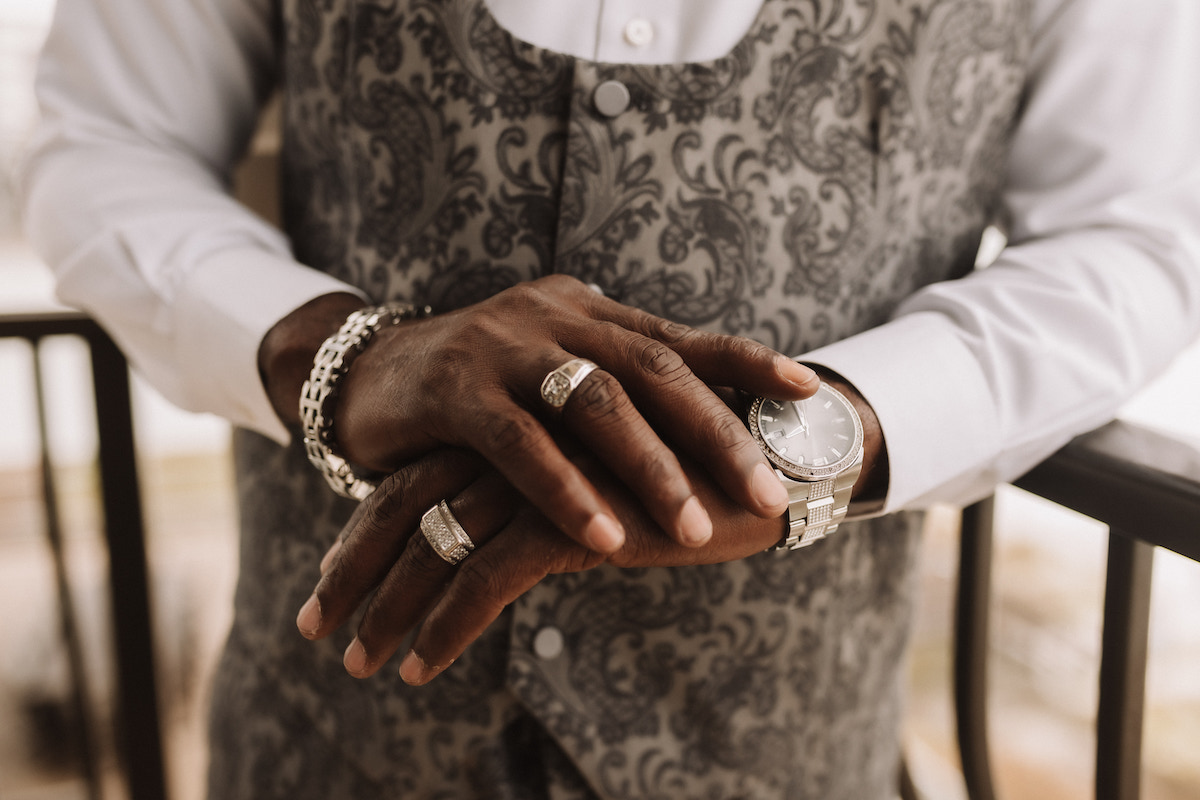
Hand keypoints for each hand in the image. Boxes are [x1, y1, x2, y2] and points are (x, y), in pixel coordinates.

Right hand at [260, 276, 818, 552]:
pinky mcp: (455, 389)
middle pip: (653, 371)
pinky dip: (566, 491)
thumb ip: (612, 388)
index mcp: (588, 312)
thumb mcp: (552, 376)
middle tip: (769, 493)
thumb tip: (697, 425)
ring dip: (649, 470)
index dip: (747, 361)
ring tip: (694, 532)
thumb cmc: (478, 390)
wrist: (366, 374)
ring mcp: (503, 346)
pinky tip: (605, 538)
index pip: (679, 336)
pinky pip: (521, 444)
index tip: (808, 392)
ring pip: (594, 404)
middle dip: (717, 434)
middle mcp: (554, 317)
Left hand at [296, 445, 786, 683]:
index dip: (369, 530)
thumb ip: (553, 489)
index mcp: (518, 423)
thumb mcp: (605, 478)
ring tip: (360, 662)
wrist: (773, 459)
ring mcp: (542, 475)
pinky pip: (486, 577)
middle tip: (317, 624)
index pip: (419, 474)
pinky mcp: (574, 515)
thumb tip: (513, 533)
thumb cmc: (693, 471)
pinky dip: (446, 625)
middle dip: (354, 569)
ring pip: (435, 543)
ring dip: (388, 608)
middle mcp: (518, 439)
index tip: (336, 579)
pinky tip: (419, 667)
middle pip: (406, 502)